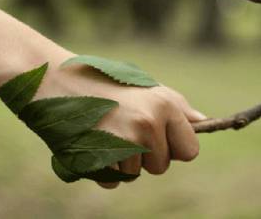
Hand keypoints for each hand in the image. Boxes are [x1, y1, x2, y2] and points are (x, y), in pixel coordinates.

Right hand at [33, 56, 206, 188]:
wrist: (56, 79)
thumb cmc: (104, 82)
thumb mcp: (144, 87)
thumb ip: (175, 107)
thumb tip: (204, 122)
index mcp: (164, 105)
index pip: (190, 150)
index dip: (175, 147)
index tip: (159, 137)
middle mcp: (148, 124)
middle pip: (162, 166)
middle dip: (146, 155)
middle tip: (124, 128)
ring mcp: (123, 143)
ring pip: (136, 174)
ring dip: (123, 161)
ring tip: (105, 130)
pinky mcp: (99, 159)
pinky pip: (113, 181)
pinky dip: (104, 169)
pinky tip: (93, 142)